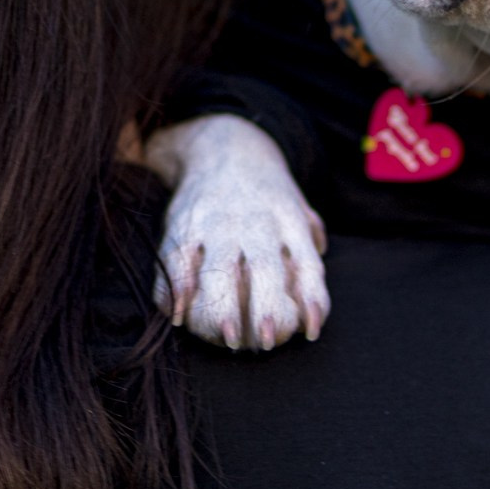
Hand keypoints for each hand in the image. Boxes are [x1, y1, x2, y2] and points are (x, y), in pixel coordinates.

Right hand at [143, 116, 329, 350]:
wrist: (223, 146)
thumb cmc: (266, 192)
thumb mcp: (298, 209)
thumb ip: (311, 254)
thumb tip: (316, 306)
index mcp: (288, 221)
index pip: (306, 263)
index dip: (310, 300)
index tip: (308, 332)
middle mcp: (254, 223)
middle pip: (264, 269)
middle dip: (266, 308)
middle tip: (265, 342)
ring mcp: (216, 224)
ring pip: (217, 269)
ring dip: (220, 308)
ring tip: (226, 338)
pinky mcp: (182, 226)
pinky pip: (175, 261)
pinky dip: (173, 290)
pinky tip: (177, 316)